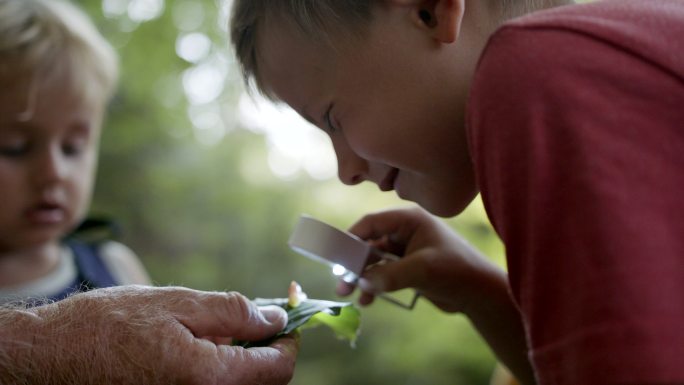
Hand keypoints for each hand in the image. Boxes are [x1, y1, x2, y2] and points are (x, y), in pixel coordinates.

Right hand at [0, 285, 298, 384]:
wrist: (51, 357)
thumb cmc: (108, 326)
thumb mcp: (177, 303)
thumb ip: (234, 312)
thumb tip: (274, 318)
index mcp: (209, 378)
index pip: (278, 368)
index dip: (291, 338)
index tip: (291, 313)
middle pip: (263, 382)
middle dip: (267, 347)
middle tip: (259, 315)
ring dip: (244, 357)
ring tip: (223, 326)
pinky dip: (220, 368)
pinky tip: (201, 343)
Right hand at [337, 206, 505, 313]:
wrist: (479, 294)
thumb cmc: (456, 271)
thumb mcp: (422, 270)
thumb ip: (390, 275)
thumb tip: (361, 281)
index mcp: (409, 220)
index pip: (372, 223)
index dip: (352, 237)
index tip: (335, 255)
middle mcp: (405, 232)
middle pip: (369, 243)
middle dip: (354, 264)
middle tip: (341, 283)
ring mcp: (406, 251)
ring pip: (374, 261)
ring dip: (361, 277)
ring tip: (349, 295)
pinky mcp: (407, 268)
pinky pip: (382, 274)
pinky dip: (373, 285)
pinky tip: (367, 300)